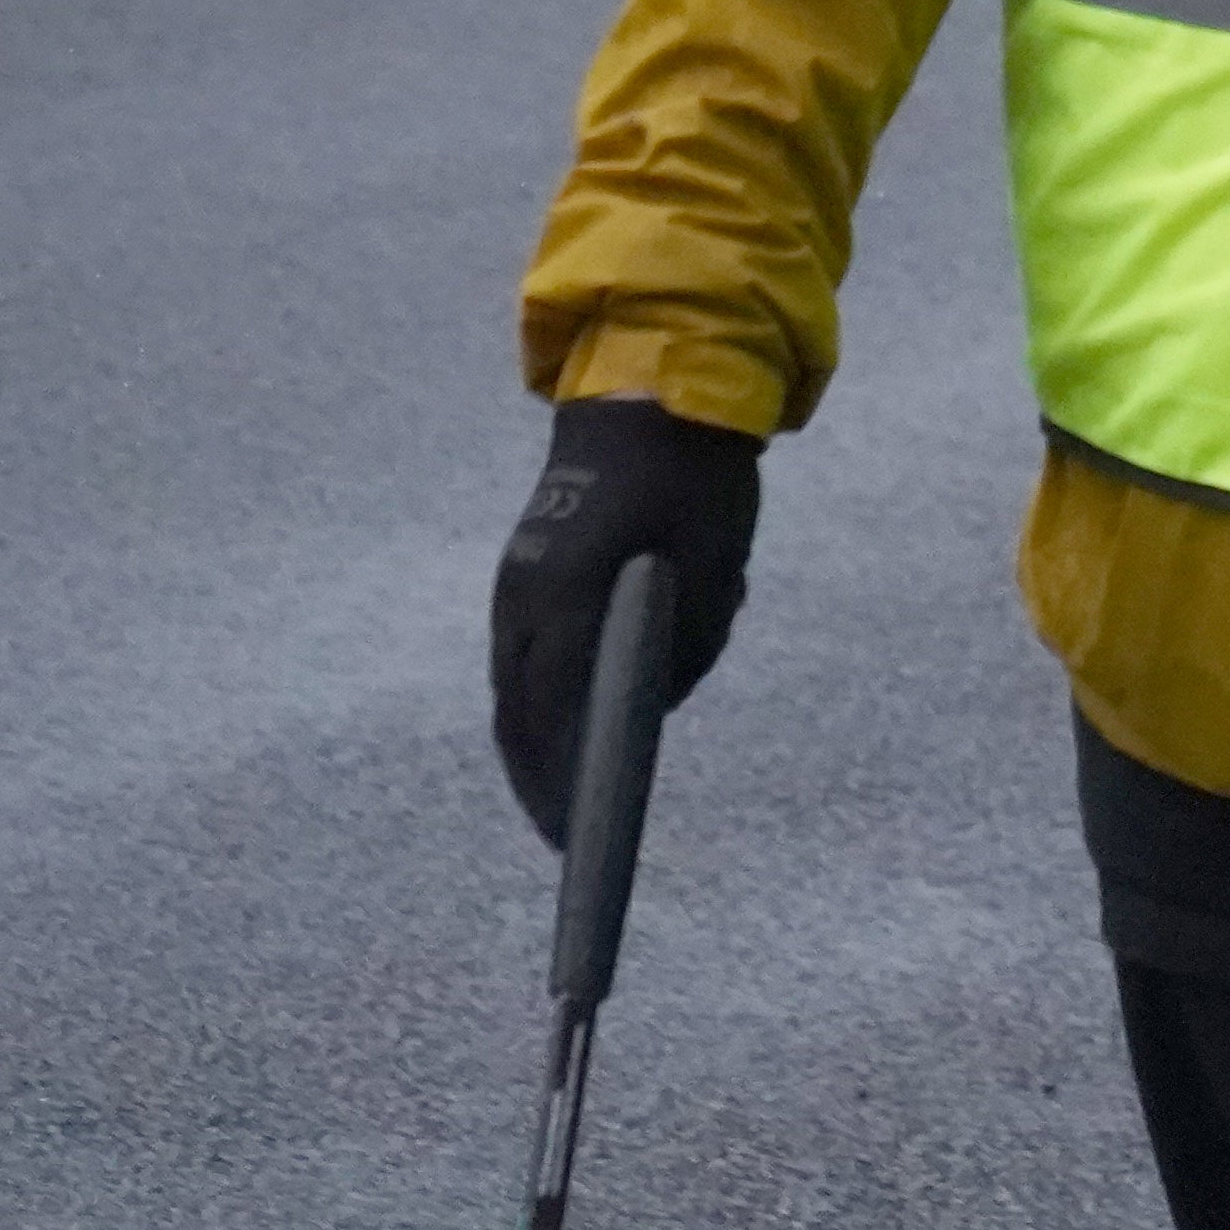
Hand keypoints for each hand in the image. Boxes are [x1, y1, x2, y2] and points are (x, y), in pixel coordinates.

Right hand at [487, 399, 760, 842]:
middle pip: (518, 713)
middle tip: (564, 832)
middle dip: (538, 777)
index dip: (560, 784)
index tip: (572, 839)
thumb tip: (652, 708)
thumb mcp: (715, 568)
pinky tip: (566, 720)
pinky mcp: (524, 568)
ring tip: (563, 792)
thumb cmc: (699, 482)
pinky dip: (538, 694)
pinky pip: (523, 650)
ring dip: (534, 738)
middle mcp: (527, 597)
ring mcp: (517, 582)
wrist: (655, 390)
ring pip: (514, 684)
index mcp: (571, 598)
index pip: (553, 718)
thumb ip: (688, 642)